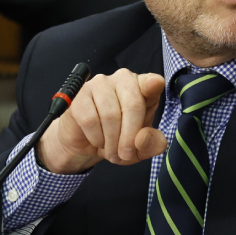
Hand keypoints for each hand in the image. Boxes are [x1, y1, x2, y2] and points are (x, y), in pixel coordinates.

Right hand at [37, 69, 166, 173]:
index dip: (153, 84)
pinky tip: (98, 141)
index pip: (152, 83)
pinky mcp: (79, 95)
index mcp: (145, 88)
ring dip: (112, 141)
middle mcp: (123, 80)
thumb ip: (153, 144)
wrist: (87, 143)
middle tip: (126, 154)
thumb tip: (143, 138)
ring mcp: (100, 84)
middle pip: (133, 105)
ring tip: (112, 151)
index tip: (156, 84)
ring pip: (110, 115)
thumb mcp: (141, 147)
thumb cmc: (120, 138)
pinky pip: (90, 119)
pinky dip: (96, 137)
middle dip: (130, 136)